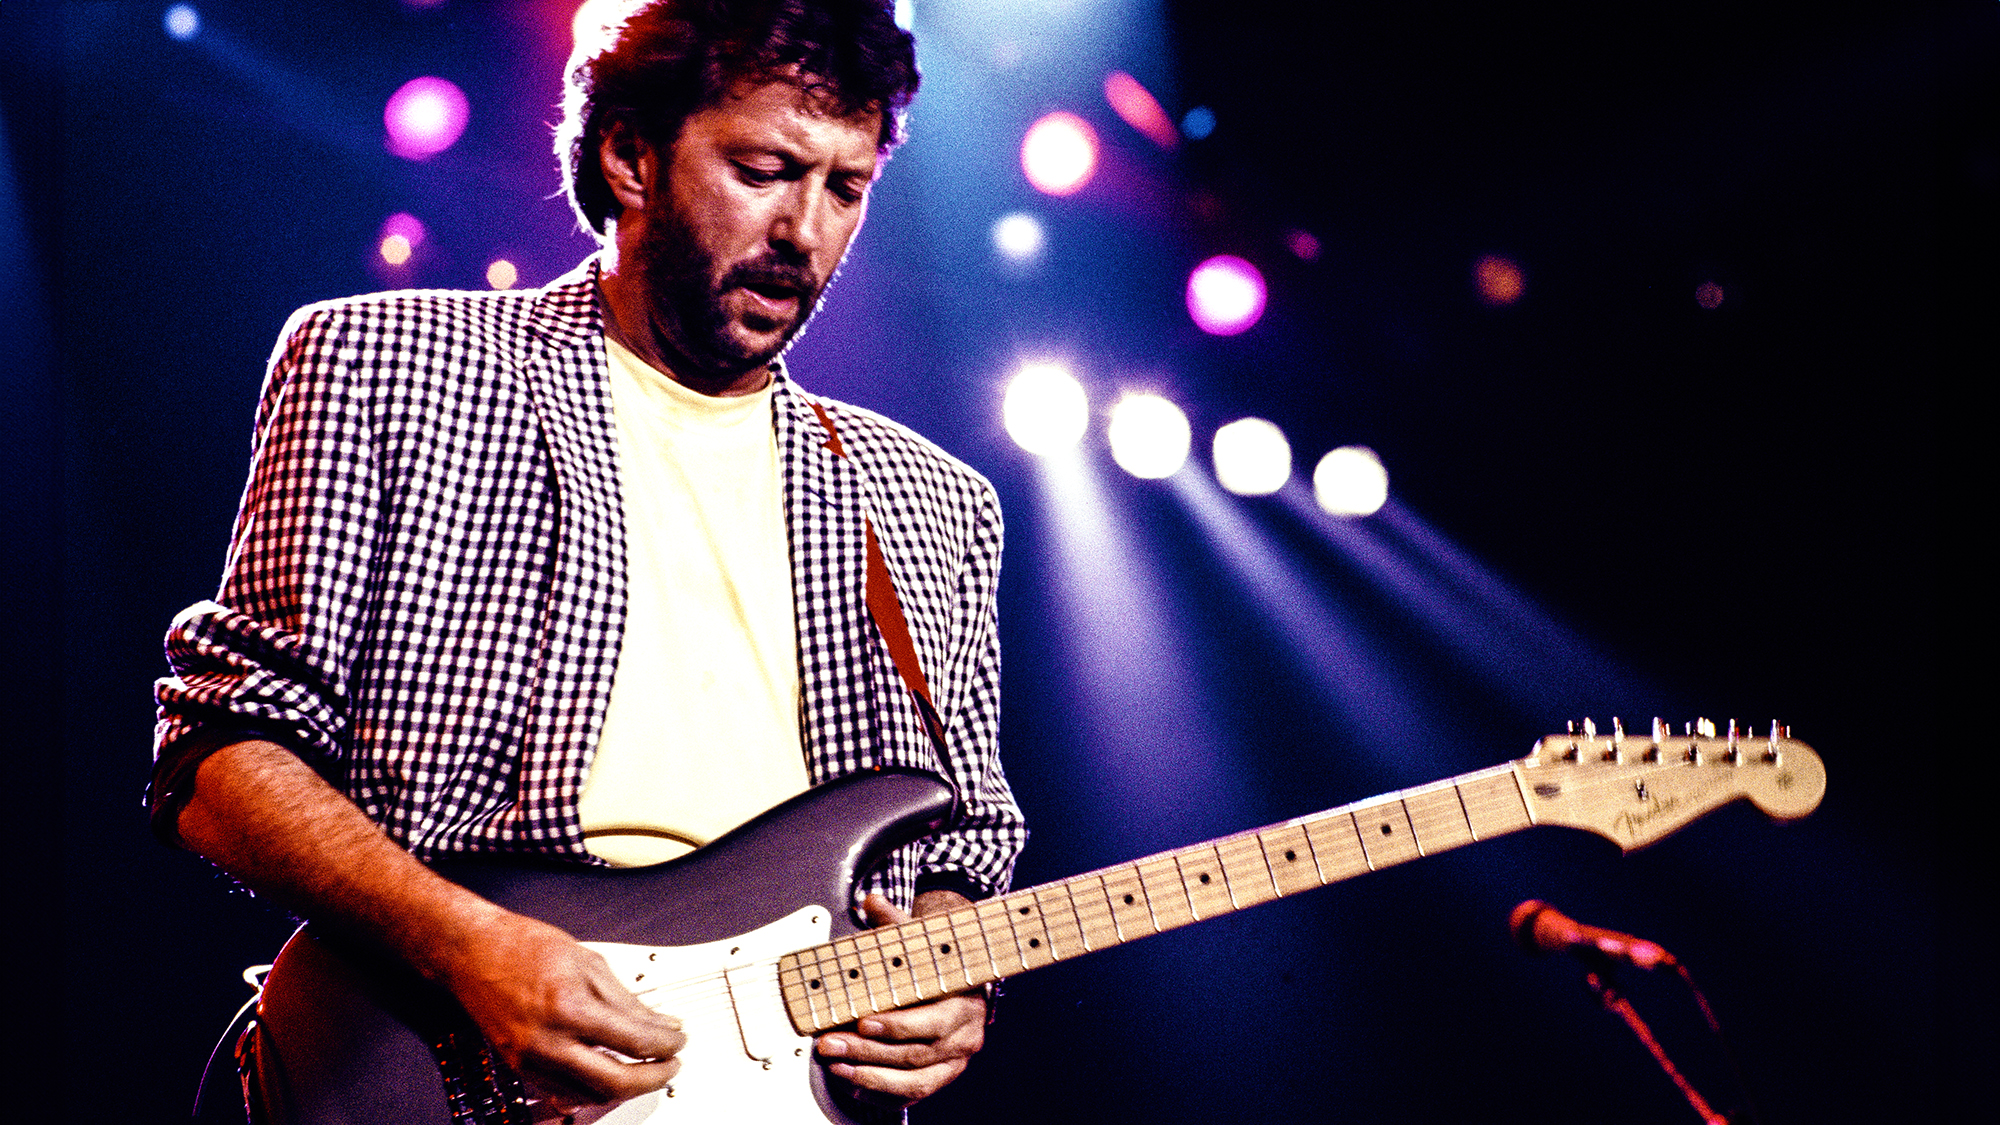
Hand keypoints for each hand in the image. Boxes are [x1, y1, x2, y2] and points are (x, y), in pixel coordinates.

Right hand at [440, 909, 687, 1107]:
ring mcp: (530, 1060)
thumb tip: (662, 1023)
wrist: (471, 953)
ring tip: (647, 1071)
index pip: (633, 1040)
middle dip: (653, 1078)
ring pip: (590, 1095)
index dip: (666, 1044)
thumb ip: (628, 1000)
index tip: (679, 1040)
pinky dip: (594, 1090)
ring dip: (626, 1089)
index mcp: (569, 1007)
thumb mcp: (589, 962)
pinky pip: (565, 1093)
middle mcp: (547, 1041)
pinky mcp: (520, 1067)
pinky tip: (611, 1076)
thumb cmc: (524, 948)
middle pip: (614, 1081)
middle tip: (672, 1065)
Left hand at [815, 892, 987, 1106]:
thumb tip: (871, 900)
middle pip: (916, 1054)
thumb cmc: (933, 965)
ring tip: (836, 1067)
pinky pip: (911, 1095)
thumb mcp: (918, 941)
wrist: (961, 985)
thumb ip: (893, 924)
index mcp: (964, 1002)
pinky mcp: (942, 1078)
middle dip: (868, 1052)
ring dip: (871, 1077)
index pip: (930, 1021)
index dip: (895, 1025)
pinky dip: (880, 1093)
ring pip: (915, 1082)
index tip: (860, 1021)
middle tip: (830, 1044)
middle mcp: (965, 1036)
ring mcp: (955, 1062)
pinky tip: (851, 1084)